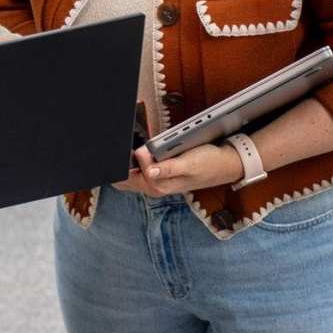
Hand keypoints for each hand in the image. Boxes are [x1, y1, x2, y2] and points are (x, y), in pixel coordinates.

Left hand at [112, 142, 243, 195]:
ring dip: (122, 163)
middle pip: (123, 177)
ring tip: (116, 146)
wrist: (224, 166)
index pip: (127, 174)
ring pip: (129, 175)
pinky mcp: (159, 176)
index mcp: (158, 185)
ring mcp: (155, 182)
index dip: (120, 161)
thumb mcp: (189, 164)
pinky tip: (128, 152)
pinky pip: (137, 171)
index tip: (116, 145)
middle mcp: (154, 187)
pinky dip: (130, 162)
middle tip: (108, 146)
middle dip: (117, 164)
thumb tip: (148, 171)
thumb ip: (167, 168)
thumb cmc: (207, 163)